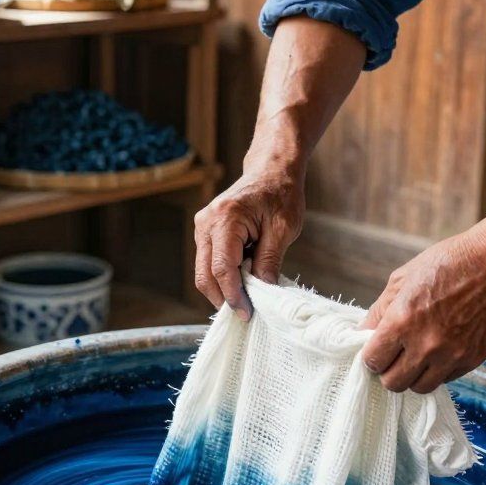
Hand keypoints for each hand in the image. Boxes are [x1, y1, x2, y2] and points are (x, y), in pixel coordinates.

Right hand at [194, 163, 304, 318]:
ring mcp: (202, 227)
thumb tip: (262, 293)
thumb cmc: (281, 194)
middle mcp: (206, 223)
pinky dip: (223, 277)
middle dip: (224, 297)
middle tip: (246, 314)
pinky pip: (209, 262)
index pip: (223, 268)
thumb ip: (269, 261)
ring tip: (247, 298)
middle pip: (205, 274)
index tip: (248, 314)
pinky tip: (243, 281)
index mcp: (226, 219)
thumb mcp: (283, 229)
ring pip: (204, 271)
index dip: (234, 295)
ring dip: (223, 288)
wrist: (271, 170)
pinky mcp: (206, 232)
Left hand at [360, 229, 485, 392]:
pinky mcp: (471, 360)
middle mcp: (425, 345)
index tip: (376, 350)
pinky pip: (446, 379)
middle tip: (394, 357)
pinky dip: (438, 370)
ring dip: (413, 376)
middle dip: (389, 371)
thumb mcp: (401, 279)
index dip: (371, 357)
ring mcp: (450, 355)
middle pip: (393, 383)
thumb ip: (379, 311)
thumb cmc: (444, 265)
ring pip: (420, 388)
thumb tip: (362, 334)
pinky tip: (439, 351)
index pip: (372, 361)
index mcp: (401, 322)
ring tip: (416, 358)